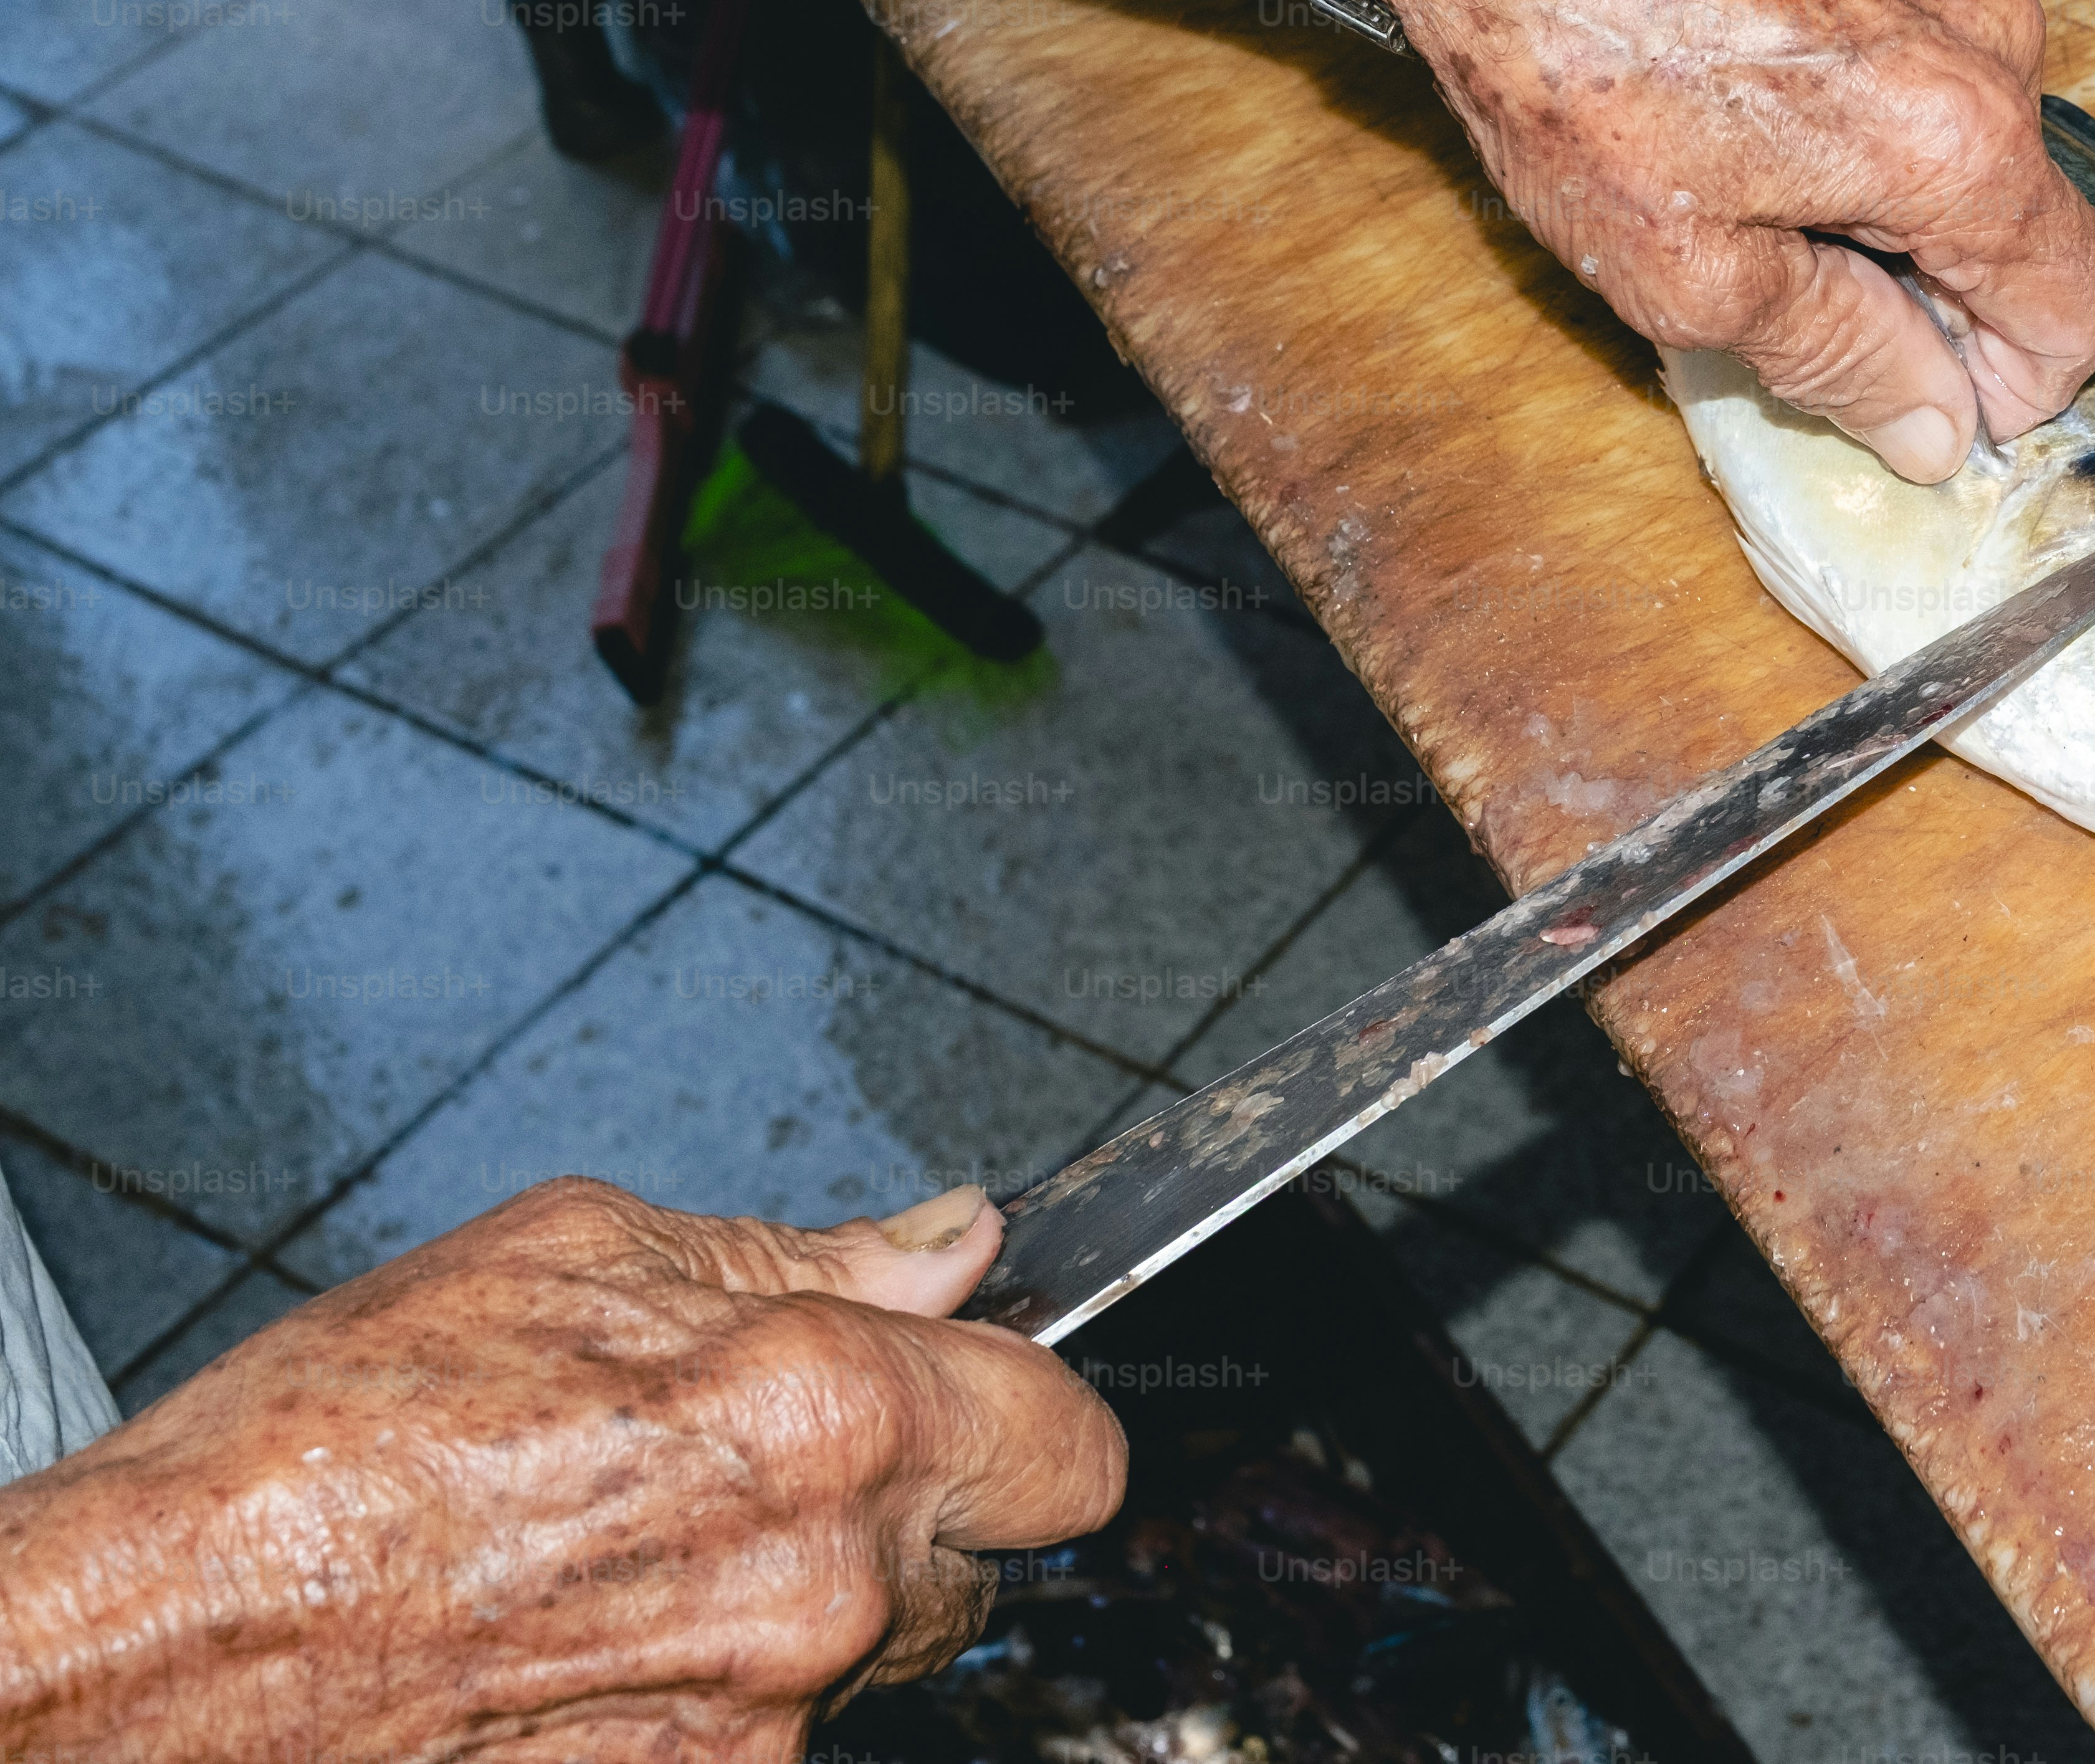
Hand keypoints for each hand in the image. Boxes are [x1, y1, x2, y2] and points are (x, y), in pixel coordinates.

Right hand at [0, 1178, 1122, 1761]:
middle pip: (980, 1556)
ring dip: (801, 1596)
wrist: (158, 1660)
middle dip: (913, 1502)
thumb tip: (950, 1245)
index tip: (983, 1380)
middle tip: (766, 1459)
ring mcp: (759, 1730)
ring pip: (867, 1654)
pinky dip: (708, 1683)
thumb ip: (801, 1256)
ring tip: (628, 1544)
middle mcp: (821, 1592)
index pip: (1070, 1436)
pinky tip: (587, 1635)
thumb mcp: (572, 1259)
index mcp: (824, 1420)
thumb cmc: (329, 1458)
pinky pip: (764, 1733)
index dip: (1030, 1400)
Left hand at [1354, 0, 2094, 481]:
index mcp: (1957, 138)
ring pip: (1983, 152)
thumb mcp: (1693, 275)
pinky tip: (1763, 128)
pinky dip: (1878, 133)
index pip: (2082, 304)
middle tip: (1802, 304)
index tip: (1927, 404)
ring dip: (1903, 212)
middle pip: (2033, 228)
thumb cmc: (1573, 74)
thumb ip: (1844, 358)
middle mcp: (1988, 40)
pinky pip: (1938, 75)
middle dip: (1946, 297)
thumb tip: (1938, 429)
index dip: (2018, 386)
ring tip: (1762, 203)